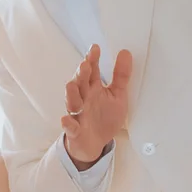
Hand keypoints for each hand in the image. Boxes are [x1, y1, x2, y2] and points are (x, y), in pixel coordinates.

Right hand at [60, 45, 131, 169]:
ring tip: (72, 85)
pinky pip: (70, 127)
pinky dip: (68, 124)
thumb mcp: (118, 95)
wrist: (95, 143)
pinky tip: (66, 119)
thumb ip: (121, 76)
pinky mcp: (75, 130)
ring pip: (72, 102)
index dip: (92, 60)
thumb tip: (126, 52)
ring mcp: (78, 114)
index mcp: (93, 88)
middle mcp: (84, 98)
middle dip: (81, 74)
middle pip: (80, 84)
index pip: (91, 71)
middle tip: (85, 65)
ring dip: (71, 94)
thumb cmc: (105, 117)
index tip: (95, 48)